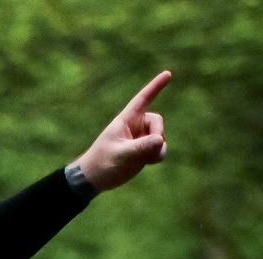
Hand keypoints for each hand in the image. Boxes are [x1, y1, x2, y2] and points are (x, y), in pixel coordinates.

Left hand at [74, 71, 171, 191]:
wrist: (95, 179)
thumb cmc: (102, 163)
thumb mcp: (121, 155)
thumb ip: (140, 147)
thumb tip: (160, 141)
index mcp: (126, 120)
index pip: (142, 99)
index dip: (155, 87)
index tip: (168, 74)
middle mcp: (135, 126)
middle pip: (157, 121)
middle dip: (158, 134)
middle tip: (152, 147)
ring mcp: (141, 139)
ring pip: (161, 137)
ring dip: (158, 148)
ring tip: (145, 159)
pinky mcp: (144, 151)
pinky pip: (159, 149)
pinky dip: (157, 155)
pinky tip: (148, 162)